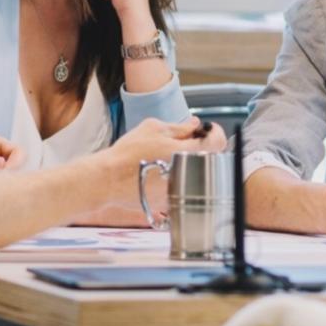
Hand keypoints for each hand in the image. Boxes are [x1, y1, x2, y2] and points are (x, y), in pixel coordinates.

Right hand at [108, 117, 225, 216]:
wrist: (108, 180)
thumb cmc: (127, 153)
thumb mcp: (153, 128)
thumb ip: (179, 127)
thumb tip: (194, 124)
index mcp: (187, 152)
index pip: (217, 142)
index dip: (214, 132)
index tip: (206, 129)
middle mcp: (188, 174)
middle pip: (209, 158)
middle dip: (200, 146)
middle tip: (186, 140)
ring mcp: (181, 190)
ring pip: (196, 173)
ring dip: (189, 161)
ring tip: (169, 156)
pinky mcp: (171, 201)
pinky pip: (183, 185)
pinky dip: (177, 176)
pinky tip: (161, 170)